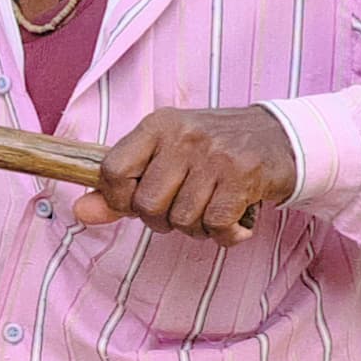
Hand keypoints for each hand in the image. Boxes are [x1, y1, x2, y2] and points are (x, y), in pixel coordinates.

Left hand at [78, 104, 296, 242]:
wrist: (280, 137)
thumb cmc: (213, 152)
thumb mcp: (164, 157)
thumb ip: (121, 187)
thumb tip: (80, 211)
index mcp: (157, 126)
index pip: (112, 170)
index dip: (118, 199)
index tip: (137, 202)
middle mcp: (183, 136)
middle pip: (147, 205)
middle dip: (163, 220)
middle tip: (185, 207)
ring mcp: (214, 155)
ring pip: (182, 220)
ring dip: (198, 228)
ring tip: (213, 207)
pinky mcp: (243, 176)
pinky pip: (216, 226)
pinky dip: (226, 234)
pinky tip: (235, 219)